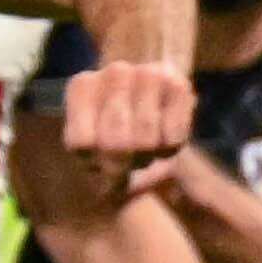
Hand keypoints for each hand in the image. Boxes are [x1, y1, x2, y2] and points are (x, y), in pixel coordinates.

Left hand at [59, 59, 195, 179]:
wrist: (154, 101)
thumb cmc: (113, 131)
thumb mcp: (92, 148)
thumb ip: (94, 164)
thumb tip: (110, 190)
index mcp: (82, 86)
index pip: (82, 142)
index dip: (94, 162)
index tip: (98, 159)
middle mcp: (114, 72)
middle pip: (115, 143)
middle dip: (123, 163)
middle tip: (127, 158)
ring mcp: (149, 73)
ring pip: (145, 140)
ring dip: (146, 155)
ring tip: (143, 145)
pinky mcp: (180, 85)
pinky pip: (173, 137)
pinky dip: (168, 148)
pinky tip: (163, 134)